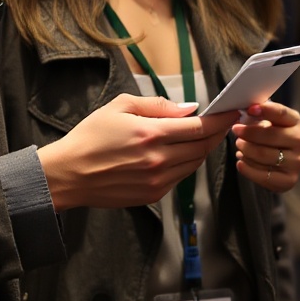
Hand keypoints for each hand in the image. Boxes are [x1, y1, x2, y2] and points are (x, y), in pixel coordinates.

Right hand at [37, 93, 227, 209]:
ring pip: (195, 163)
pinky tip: (181, 152)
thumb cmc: (90, 137)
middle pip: (203, 146)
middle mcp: (158, 160)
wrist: (67, 175)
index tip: (232, 110)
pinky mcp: (152, 195)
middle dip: (216, 132)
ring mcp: (156, 181)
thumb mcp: (120, 106)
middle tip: (222, 121)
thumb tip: (189, 108)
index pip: (200, 126)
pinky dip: (187, 163)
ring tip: (203, 135)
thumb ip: (158, 105)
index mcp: (151, 134)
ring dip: (203, 148)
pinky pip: (180, 177)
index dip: (221, 119)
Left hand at [233, 100, 299, 193]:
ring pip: (265, 155)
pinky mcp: (290, 180)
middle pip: (271, 135)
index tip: (250, 109)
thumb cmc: (272, 136)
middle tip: (236, 130)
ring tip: (239, 146)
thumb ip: (260, 114)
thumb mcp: (269, 122)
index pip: (282, 114)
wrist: (282, 163)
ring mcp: (297, 162)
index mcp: (296, 122)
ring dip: (247, 150)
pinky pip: (264, 175)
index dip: (266, 110)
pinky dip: (248, 168)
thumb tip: (248, 109)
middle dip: (249, 133)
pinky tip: (240, 162)